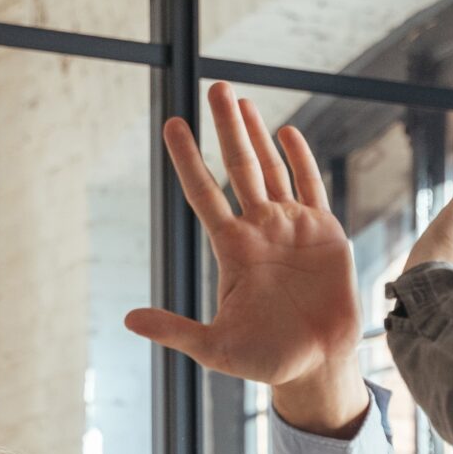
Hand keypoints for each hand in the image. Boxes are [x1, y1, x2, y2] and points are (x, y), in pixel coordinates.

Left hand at [126, 81, 367, 435]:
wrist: (316, 366)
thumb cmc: (266, 360)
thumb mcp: (215, 348)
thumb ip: (175, 330)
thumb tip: (128, 320)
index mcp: (233, 249)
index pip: (204, 193)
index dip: (189, 158)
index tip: (172, 124)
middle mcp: (260, 230)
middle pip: (239, 167)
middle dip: (227, 128)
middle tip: (215, 87)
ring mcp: (292, 228)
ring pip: (271, 169)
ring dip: (257, 134)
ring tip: (242, 100)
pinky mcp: (324, 234)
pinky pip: (310, 187)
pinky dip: (300, 160)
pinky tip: (286, 132)